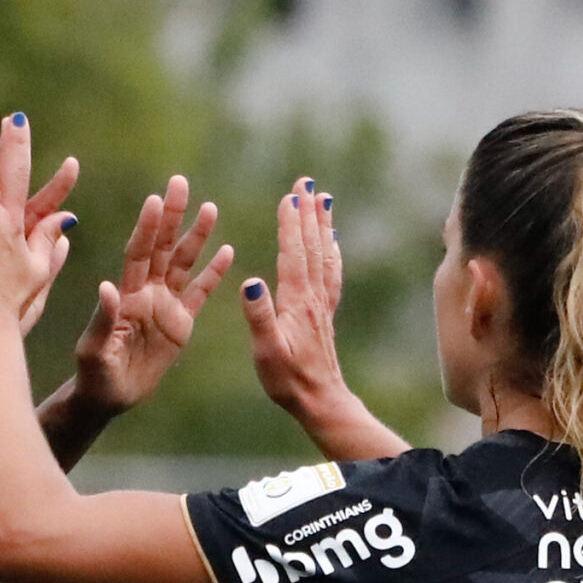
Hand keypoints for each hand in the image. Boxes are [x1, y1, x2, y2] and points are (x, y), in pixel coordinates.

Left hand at [69, 176, 234, 414]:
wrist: (108, 397)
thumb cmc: (94, 375)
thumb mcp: (94, 351)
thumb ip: (103, 319)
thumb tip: (108, 287)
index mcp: (125, 295)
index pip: (138, 254)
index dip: (147, 228)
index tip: (156, 200)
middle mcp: (146, 292)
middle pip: (163, 247)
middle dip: (172, 216)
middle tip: (180, 182)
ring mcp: (165, 305)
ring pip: (184, 263)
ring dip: (197, 236)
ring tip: (209, 207)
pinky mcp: (181, 323)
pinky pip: (200, 293)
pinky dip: (214, 273)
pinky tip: (228, 250)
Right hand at [243, 177, 356, 422]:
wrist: (319, 401)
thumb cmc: (287, 380)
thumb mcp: (265, 350)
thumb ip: (258, 314)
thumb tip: (250, 279)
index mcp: (297, 302)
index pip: (293, 253)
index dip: (291, 223)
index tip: (290, 194)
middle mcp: (314, 297)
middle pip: (313, 246)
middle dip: (309, 212)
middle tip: (307, 181)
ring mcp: (323, 304)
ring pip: (325, 255)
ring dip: (323, 225)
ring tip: (324, 199)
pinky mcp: (326, 314)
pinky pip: (331, 273)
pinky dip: (331, 251)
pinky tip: (332, 242)